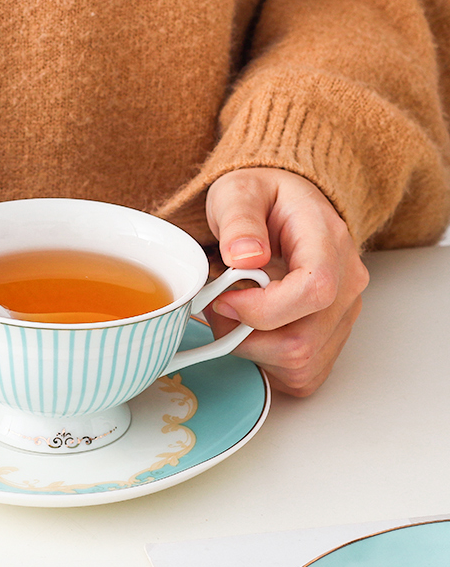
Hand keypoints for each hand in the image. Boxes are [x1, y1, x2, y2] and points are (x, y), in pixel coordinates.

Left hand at [204, 168, 368, 395]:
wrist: (280, 207)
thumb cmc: (261, 199)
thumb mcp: (238, 193)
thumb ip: (239, 220)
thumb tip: (245, 256)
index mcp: (329, 242)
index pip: (314, 291)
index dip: (261, 308)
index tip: (223, 299)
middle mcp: (347, 283)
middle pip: (302, 341)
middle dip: (244, 334)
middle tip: (218, 305)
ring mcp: (343, 315)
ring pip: (298, 363)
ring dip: (250, 348)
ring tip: (232, 313)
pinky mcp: (331, 338)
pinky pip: (301, 373)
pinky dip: (265, 361)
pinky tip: (251, 329)